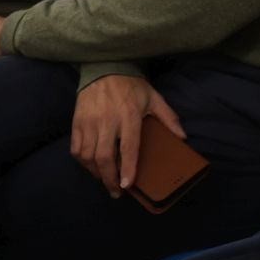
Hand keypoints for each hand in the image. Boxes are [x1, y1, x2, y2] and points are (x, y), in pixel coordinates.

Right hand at [69, 74, 186, 194]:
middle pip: (104, 157)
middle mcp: (108, 120)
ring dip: (95, 173)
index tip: (127, 185)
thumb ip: (168, 118)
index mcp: (129, 115)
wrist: (105, 67)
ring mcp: (89, 121)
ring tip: (105, 180)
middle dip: (109, 179)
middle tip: (115, 192)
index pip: (128, 147)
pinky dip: (82, 162)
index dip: (127, 168)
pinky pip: (76, 148)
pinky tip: (91, 166)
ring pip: (88, 155)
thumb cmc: (132, 86)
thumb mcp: (154, 98)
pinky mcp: (76, 121)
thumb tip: (183, 138)